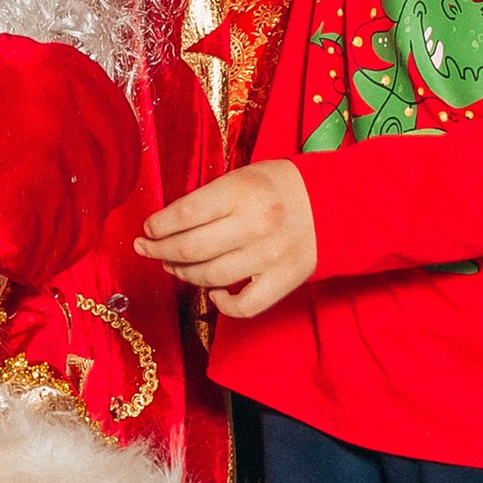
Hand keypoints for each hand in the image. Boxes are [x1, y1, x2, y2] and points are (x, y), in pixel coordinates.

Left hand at [135, 163, 316, 318]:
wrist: (334, 203)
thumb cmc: (279, 187)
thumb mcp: (242, 176)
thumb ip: (208, 198)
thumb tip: (166, 225)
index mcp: (241, 191)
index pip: (184, 214)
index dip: (158, 226)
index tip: (148, 229)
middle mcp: (254, 224)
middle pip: (190, 249)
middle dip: (159, 251)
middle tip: (147, 249)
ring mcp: (270, 256)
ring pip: (209, 277)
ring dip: (183, 274)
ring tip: (173, 266)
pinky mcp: (284, 280)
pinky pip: (244, 306)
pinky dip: (222, 304)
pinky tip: (212, 293)